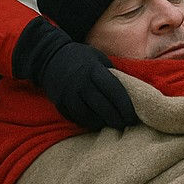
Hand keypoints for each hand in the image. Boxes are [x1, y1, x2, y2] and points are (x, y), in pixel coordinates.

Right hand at [12, 17, 139, 130]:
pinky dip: (89, 122)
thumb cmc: (81, 58)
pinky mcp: (60, 104)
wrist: (49, 58)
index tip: (133, 116)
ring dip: (103, 123)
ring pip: (90, 116)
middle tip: (126, 124)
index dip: (125, 106)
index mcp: (93, 70)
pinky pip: (77, 118)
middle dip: (117, 119)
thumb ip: (112, 74)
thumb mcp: (99, 58)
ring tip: (113, 124)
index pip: (114, 91)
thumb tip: (130, 93)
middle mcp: (80, 83)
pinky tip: (97, 122)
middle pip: (103, 107)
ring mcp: (68, 95)